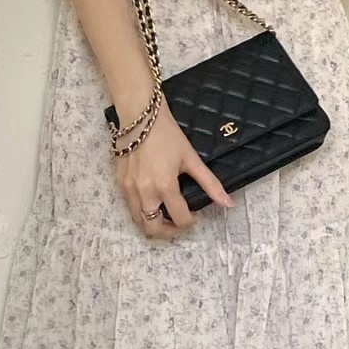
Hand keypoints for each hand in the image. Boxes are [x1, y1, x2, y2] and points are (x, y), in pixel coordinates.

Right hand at [115, 105, 232, 237]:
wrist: (139, 117)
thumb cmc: (167, 135)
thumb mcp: (191, 159)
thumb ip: (210, 184)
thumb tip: (228, 203)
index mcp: (165, 187)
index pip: (179, 219)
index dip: (190, 222)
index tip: (194, 216)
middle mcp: (144, 192)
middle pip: (153, 229)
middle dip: (168, 231)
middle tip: (177, 223)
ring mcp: (129, 189)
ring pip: (139, 221)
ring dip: (153, 223)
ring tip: (165, 214)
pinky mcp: (119, 183)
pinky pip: (130, 206)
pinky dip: (141, 210)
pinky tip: (152, 200)